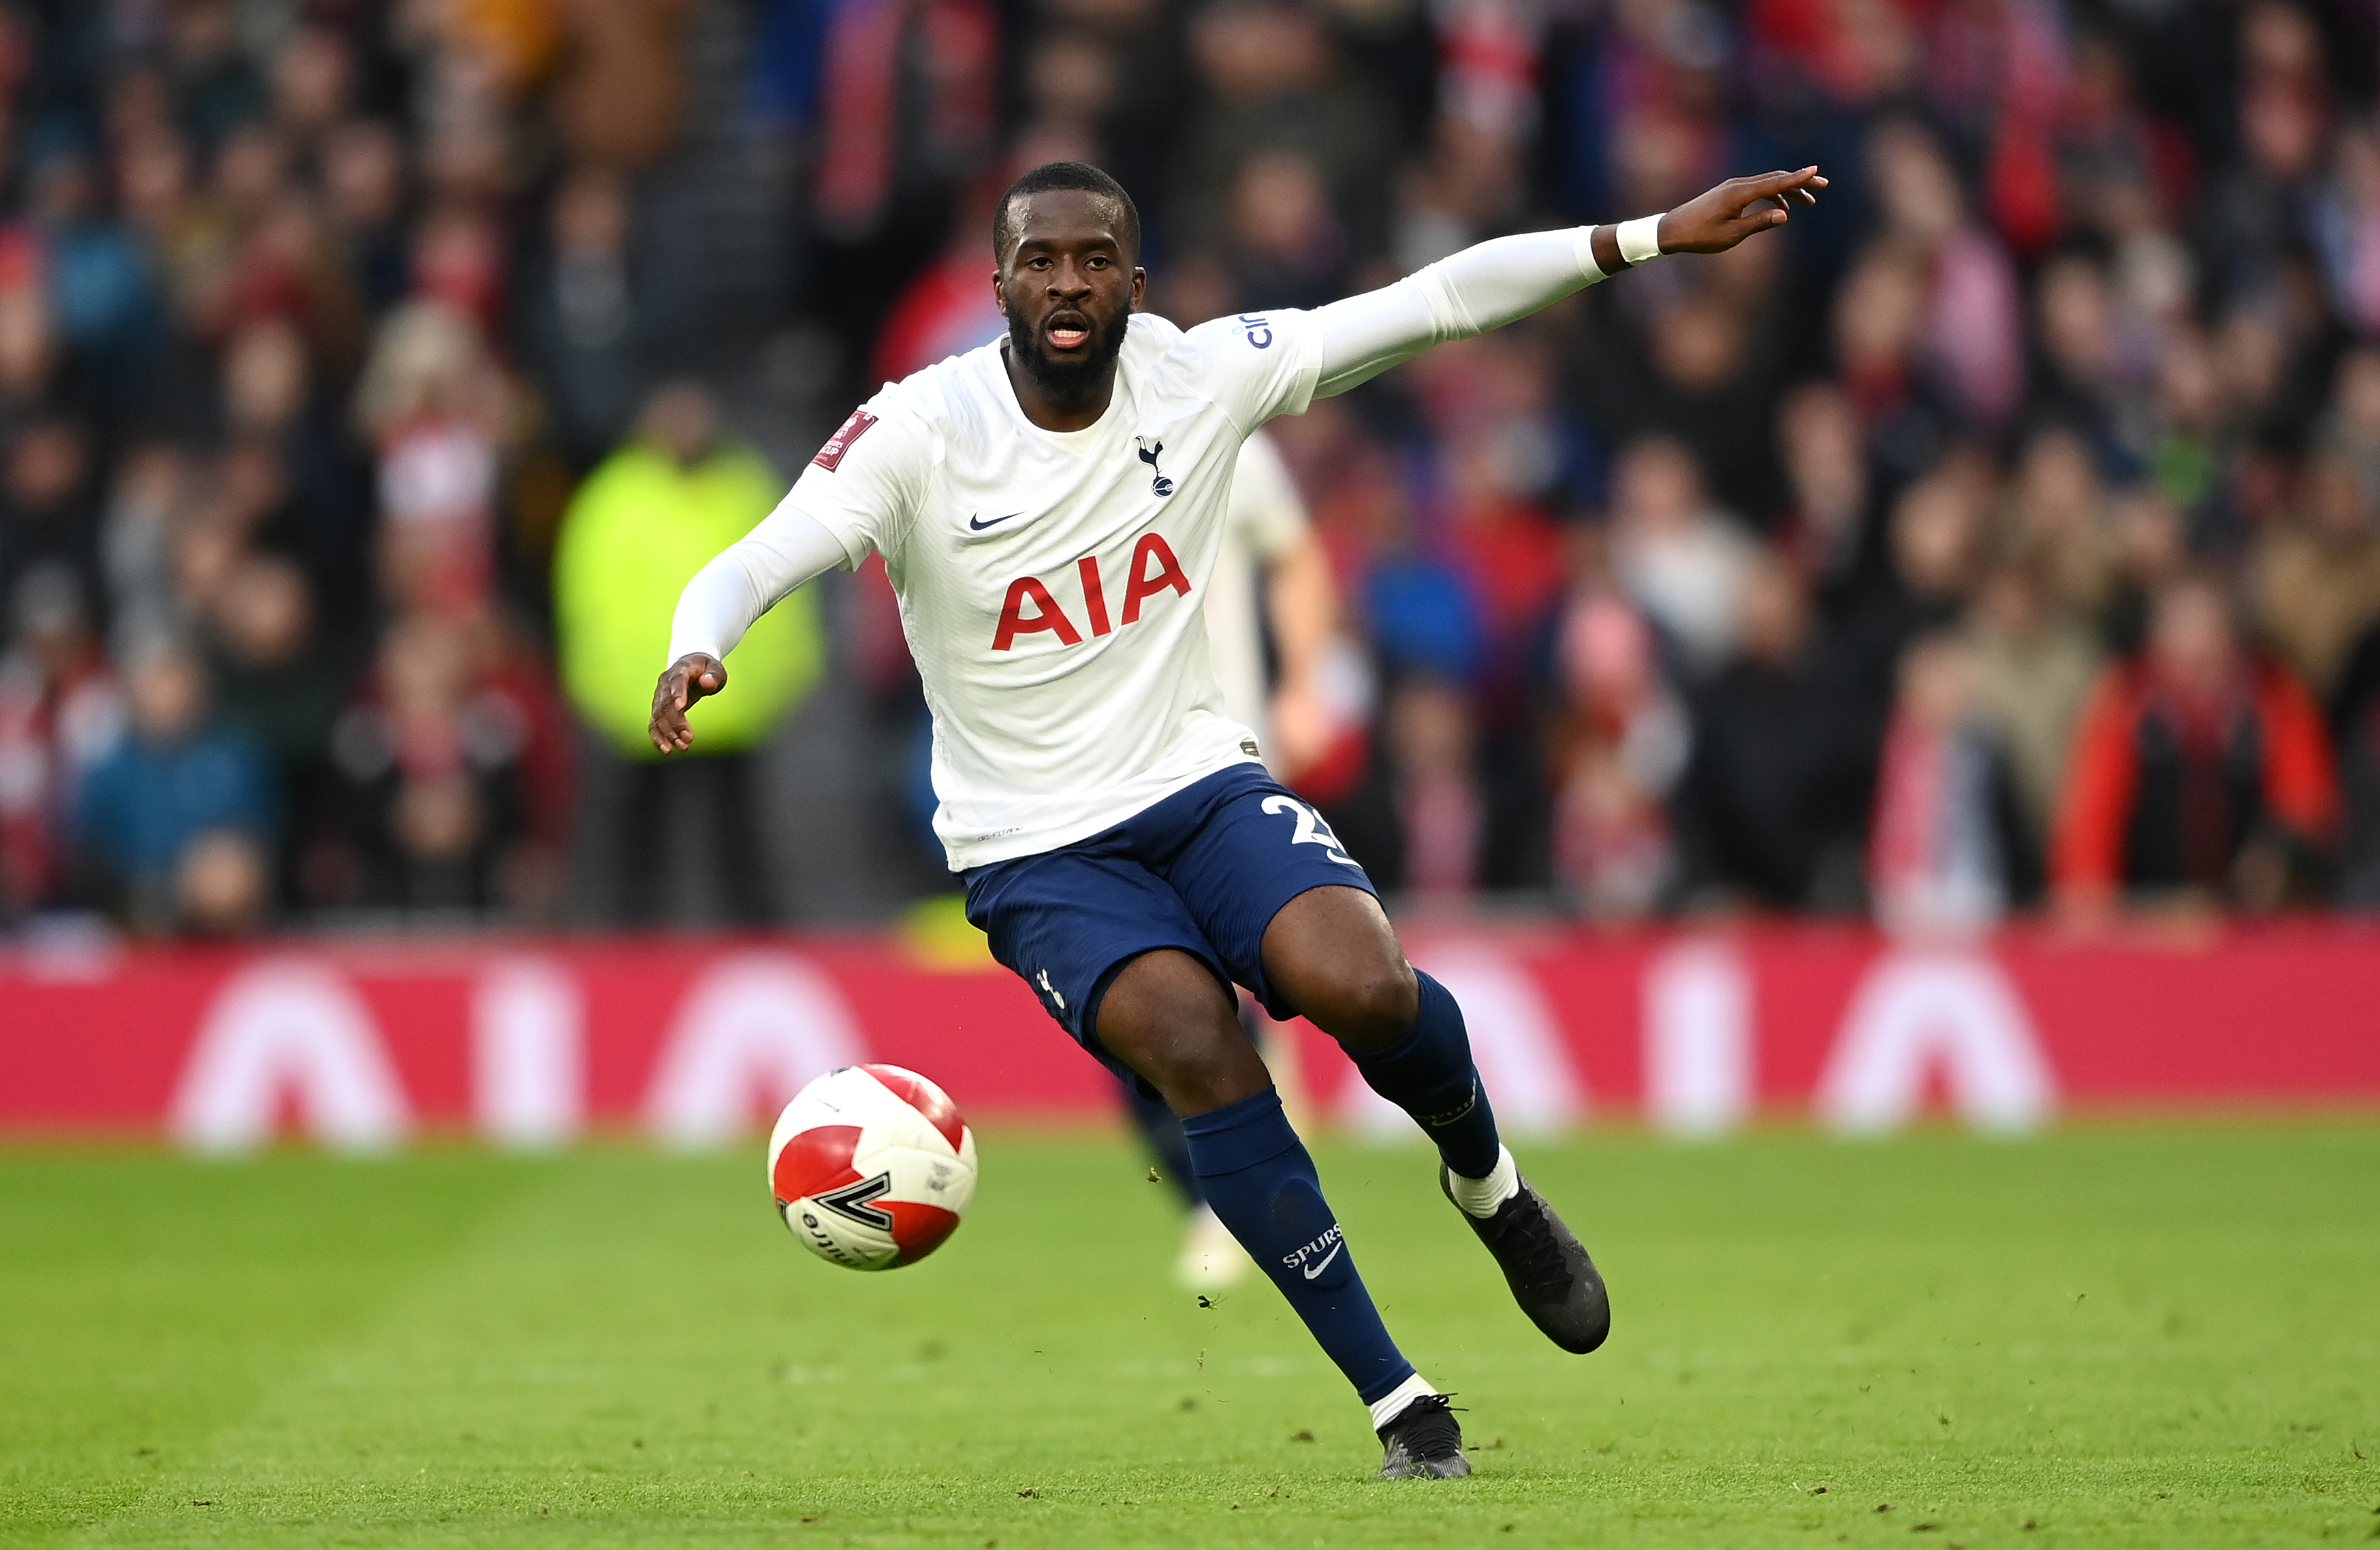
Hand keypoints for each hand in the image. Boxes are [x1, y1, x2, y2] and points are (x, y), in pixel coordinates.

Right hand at [649, 653, 725, 753]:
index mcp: (680, 670)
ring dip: (668, 733)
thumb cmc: (705, 669)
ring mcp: (660, 696)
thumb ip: (713, 675)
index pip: (677, 681)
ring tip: (682, 746)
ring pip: (658, 715)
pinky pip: (654, 723)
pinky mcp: (659, 708)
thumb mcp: (715, 669)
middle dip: (676, 722)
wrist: (690, 666)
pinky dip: (658, 737)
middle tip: (689, 738)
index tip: (681, 707)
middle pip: (666, 703)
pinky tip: (666, 749)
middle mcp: (665, 683)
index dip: (677, 694)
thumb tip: (708, 682)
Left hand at [1657, 167, 1826, 254]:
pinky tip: (1781, 207)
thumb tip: (1784, 214)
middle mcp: (1737, 185)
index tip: (1816, 172)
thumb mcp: (1732, 235)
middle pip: (1775, 178)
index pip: (1775, 183)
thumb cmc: (1700, 235)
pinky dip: (1772, 194)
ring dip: (1788, 190)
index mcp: (1739, 193)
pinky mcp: (1728, 192)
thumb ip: (1759, 223)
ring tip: (1807, 202)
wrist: (1671, 230)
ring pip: (1767, 183)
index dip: (1798, 178)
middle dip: (1800, 182)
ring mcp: (1732, 187)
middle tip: (1822, 187)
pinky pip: (1757, 189)